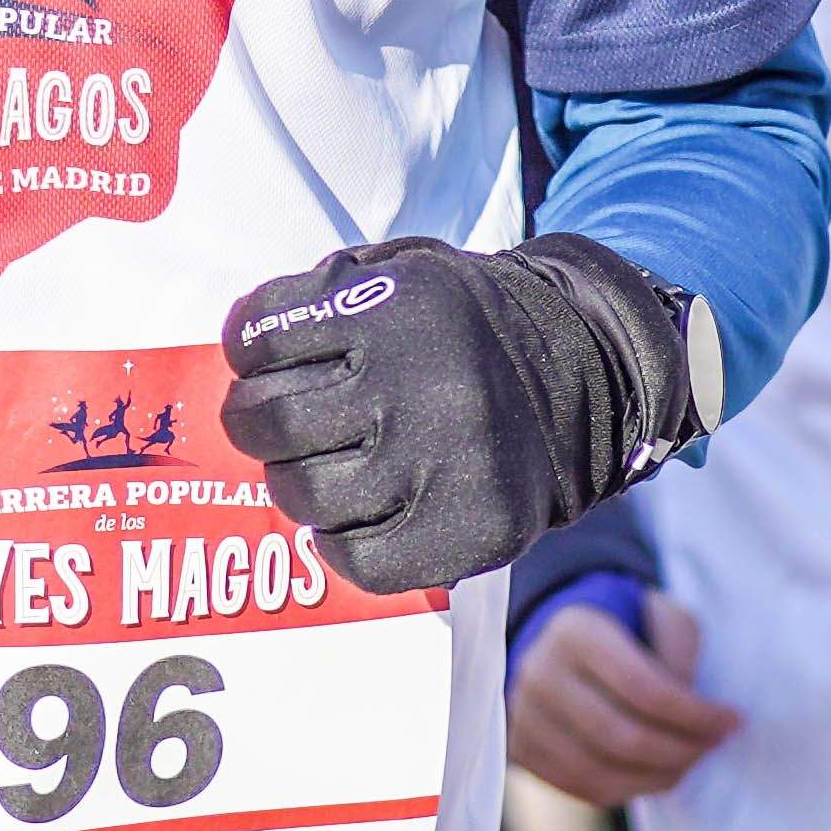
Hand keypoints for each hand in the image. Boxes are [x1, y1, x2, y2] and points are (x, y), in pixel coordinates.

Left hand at [218, 234, 690, 597]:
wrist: (586, 376)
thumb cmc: (464, 327)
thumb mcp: (406, 272)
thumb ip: (327, 291)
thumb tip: (244, 345)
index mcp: (400, 307)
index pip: (263, 333)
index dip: (245, 346)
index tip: (252, 355)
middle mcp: (422, 385)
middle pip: (273, 419)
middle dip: (250, 420)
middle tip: (259, 420)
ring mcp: (446, 464)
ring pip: (306, 493)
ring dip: (286, 481)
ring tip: (304, 466)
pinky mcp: (468, 531)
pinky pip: (357, 558)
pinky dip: (333, 542)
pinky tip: (345, 516)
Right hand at [511, 588, 740, 805]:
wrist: (557, 642)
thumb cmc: (622, 628)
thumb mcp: (657, 613)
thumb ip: (680, 644)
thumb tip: (689, 701)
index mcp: (575, 631)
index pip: (644, 687)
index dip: (696, 714)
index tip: (733, 720)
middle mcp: (540, 673)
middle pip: (624, 737)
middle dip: (684, 750)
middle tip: (714, 745)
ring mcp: (524, 716)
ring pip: (603, 773)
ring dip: (662, 777)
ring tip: (690, 760)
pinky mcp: (522, 751)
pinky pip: (586, 790)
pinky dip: (632, 789)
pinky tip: (658, 772)